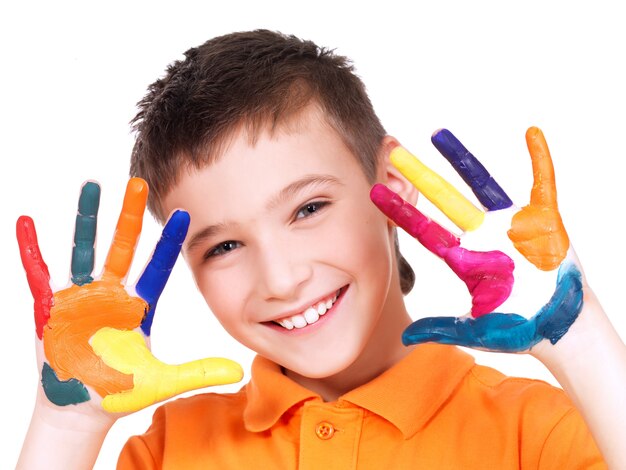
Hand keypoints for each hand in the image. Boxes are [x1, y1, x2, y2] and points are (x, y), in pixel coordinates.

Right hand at [17, 178, 242, 414]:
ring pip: (85, 249)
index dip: (169, 242)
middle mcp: (112, 294)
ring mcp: (81, 298)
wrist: (80, 408)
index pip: (158, 267)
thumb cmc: (119, 390)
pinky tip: (27, 222)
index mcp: (139, 306)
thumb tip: (238, 372)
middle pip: (123, 247)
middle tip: (138, 182)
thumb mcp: (161, 381)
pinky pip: (39, 273)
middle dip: (130, 216)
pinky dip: (32, 249)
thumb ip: (197, 372)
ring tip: (90, 184)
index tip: (185, 213)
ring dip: (87, 219)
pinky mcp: (51, 308)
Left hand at [371, 127, 583, 352]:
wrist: (560, 327)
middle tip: (393, 150)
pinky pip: (542, 183)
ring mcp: (510, 225)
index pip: (424, 229)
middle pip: (444, 199)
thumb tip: (402, 338)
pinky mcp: (543, 220)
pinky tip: (531, 134)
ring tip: (437, 134)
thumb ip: (440, 328)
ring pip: (481, 184)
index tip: (374, 191)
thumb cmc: (518, 327)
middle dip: (419, 176)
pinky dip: (539, 160)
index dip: (400, 210)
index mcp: (464, 259)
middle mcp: (481, 235)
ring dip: (461, 159)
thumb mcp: (474, 329)